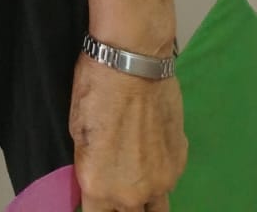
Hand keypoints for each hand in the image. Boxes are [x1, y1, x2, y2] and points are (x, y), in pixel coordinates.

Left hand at [69, 54, 186, 211]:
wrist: (133, 60)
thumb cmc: (95, 88)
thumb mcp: (76, 129)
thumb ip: (88, 164)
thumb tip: (97, 177)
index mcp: (100, 187)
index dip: (95, 208)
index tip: (96, 198)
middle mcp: (133, 193)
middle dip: (122, 208)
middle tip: (118, 185)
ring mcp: (162, 180)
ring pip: (156, 207)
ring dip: (146, 200)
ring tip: (138, 179)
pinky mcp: (180, 162)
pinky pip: (169, 180)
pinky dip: (160, 174)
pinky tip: (153, 153)